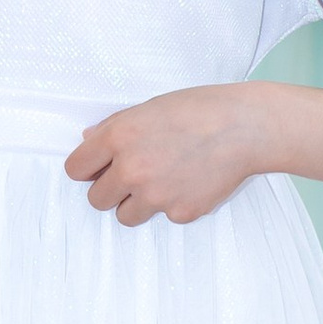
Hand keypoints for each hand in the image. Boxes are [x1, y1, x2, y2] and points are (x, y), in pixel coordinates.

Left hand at [66, 84, 265, 227]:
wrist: (246, 127)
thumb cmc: (200, 110)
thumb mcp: (150, 107)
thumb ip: (115, 126)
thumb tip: (88, 140)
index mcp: (119, 137)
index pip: (75, 169)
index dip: (86, 169)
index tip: (97, 169)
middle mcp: (132, 169)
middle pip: (96, 199)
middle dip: (110, 189)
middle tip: (133, 176)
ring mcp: (156, 195)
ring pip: (125, 215)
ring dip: (136, 203)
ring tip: (162, 180)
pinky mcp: (180, 212)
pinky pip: (162, 216)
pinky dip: (172, 204)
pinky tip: (190, 181)